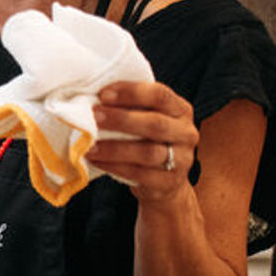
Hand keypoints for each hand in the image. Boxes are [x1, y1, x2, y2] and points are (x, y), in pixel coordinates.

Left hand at [89, 80, 199, 203]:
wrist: (164, 181)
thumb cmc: (146, 140)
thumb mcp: (145, 118)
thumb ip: (129, 106)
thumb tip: (91, 94)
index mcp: (180, 110)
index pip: (159, 95)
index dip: (131, 93)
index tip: (103, 94)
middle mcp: (186, 133)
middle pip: (155, 123)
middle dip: (121, 119)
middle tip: (94, 116)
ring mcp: (182, 159)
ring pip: (148, 152)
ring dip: (114, 148)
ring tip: (89, 145)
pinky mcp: (169, 182)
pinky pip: (140, 174)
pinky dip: (114, 166)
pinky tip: (96, 160)